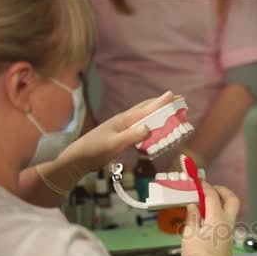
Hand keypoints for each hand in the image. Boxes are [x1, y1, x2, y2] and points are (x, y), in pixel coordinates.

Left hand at [60, 91, 175, 172]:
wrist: (78, 159)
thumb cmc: (95, 150)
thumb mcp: (114, 144)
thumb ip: (131, 136)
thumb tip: (150, 127)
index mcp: (124, 120)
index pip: (146, 109)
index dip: (161, 103)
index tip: (174, 95)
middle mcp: (125, 121)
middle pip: (146, 108)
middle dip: (162, 104)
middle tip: (178, 100)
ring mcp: (123, 128)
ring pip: (144, 116)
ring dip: (158, 112)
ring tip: (170, 111)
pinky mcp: (121, 136)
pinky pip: (141, 126)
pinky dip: (151, 123)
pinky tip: (154, 127)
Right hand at [182, 181, 239, 255]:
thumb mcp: (190, 234)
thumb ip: (193, 217)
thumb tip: (193, 205)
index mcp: (218, 218)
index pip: (213, 196)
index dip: (206, 187)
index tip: (200, 182)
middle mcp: (228, 223)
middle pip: (232, 200)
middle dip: (223, 191)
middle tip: (211, 189)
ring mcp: (230, 233)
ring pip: (231, 212)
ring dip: (221, 203)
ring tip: (206, 204)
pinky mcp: (228, 242)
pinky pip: (226, 222)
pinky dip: (219, 215)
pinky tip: (206, 220)